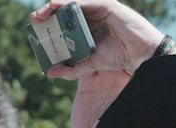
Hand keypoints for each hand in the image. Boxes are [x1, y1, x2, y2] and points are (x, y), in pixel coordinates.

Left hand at [33, 0, 164, 79]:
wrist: (140, 56)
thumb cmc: (118, 57)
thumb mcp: (89, 65)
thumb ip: (71, 69)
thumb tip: (49, 72)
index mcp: (87, 27)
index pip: (65, 21)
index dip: (50, 21)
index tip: (36, 26)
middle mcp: (92, 16)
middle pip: (66, 10)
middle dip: (49, 12)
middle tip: (35, 19)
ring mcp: (99, 9)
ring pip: (74, 4)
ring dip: (56, 6)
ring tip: (42, 12)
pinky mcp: (107, 6)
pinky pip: (85, 2)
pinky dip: (70, 2)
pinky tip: (57, 5)